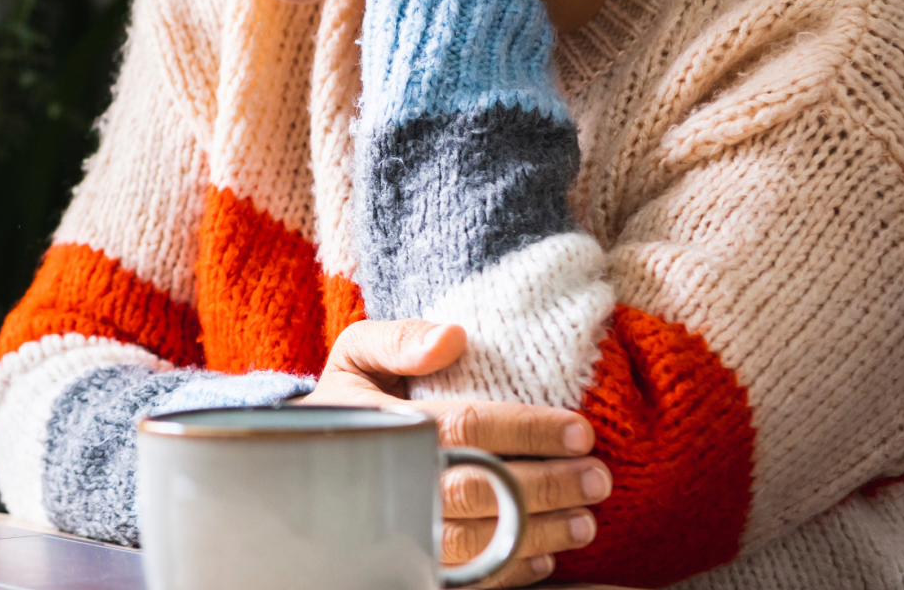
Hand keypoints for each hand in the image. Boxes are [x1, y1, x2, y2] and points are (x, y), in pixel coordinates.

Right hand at [297, 320, 611, 586]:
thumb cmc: (348, 399)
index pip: (465, 428)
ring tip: (585, 521)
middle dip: (546, 486)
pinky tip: (545, 558)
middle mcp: (390, 481)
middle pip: (480, 491)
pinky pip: (463, 578)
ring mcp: (396, 529)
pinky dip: (508, 572)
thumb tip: (453, 338)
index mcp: (383, 424)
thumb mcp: (357, 354)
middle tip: (597, 479)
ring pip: (477, 543)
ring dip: (537, 534)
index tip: (580, 430)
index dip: (526, 430)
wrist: (306, 456)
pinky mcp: (405, 559)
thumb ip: (398, 339)